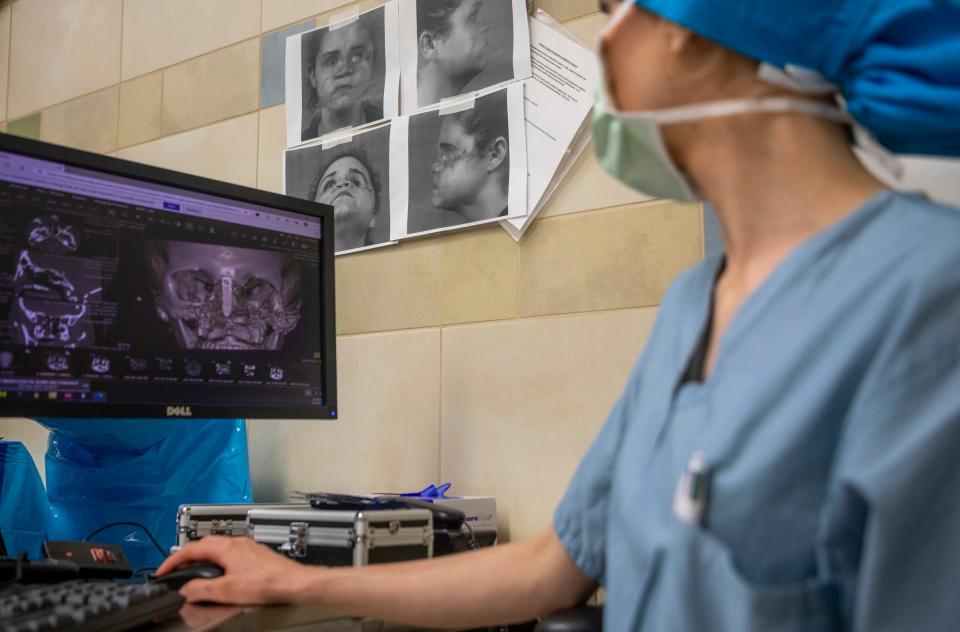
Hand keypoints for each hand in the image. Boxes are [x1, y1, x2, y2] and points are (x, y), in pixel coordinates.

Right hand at [156, 536, 310, 604]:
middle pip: (204, 544)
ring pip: (218, 547)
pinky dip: (218, 560)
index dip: (173, 560)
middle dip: (187, 556)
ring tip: (194, 570)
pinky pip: (230, 552)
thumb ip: (202, 589)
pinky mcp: (257, 554)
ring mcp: (248, 547)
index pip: (191, 548)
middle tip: (175, 569)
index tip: (163, 570)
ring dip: (203, 557)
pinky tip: (221, 571)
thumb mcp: (227, 591)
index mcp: (226, 548)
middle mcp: (237, 542)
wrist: (294, 583)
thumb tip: (186, 590)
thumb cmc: (267, 583)